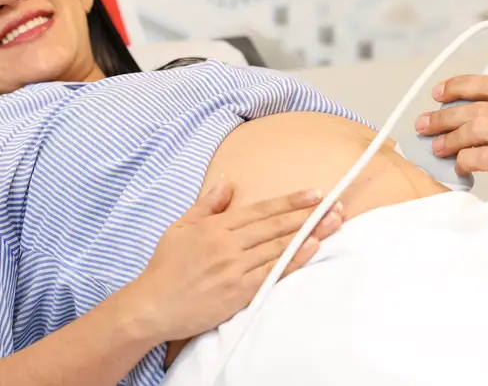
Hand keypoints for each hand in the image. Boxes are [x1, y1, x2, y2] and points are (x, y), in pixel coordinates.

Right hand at [134, 183, 343, 340]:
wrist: (152, 306)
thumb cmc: (165, 268)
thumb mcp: (180, 227)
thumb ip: (206, 204)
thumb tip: (226, 181)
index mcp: (215, 227)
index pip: (260, 210)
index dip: (289, 201)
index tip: (314, 193)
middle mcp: (227, 244)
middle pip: (275, 225)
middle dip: (308, 214)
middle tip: (335, 205)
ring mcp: (234, 268)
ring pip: (278, 246)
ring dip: (309, 233)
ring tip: (333, 223)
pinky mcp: (238, 292)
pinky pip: (272, 272)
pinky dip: (294, 259)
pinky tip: (313, 248)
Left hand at [414, 75, 487, 219]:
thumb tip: (485, 115)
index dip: (457, 86)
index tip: (438, 93)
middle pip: (476, 107)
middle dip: (443, 115)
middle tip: (425, 124)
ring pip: (477, 130)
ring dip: (450, 139)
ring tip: (437, 147)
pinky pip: (486, 158)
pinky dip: (467, 160)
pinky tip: (461, 166)